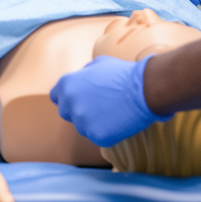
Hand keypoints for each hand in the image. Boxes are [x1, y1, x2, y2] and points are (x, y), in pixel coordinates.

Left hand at [50, 55, 171, 146]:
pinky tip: (118, 122)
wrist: (144, 89)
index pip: (56, 96)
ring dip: (93, 123)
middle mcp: (69, 103)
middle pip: (66, 113)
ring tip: (112, 112)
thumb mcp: (98, 64)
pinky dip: (106, 133)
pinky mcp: (96, 136)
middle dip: (78, 111)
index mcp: (66, 84)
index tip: (80, 99)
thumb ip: (83, 73)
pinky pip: (97, 137)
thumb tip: (81, 79)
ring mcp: (82, 121)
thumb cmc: (122, 74)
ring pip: (82, 127)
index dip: (68, 98)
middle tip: (99, 107)